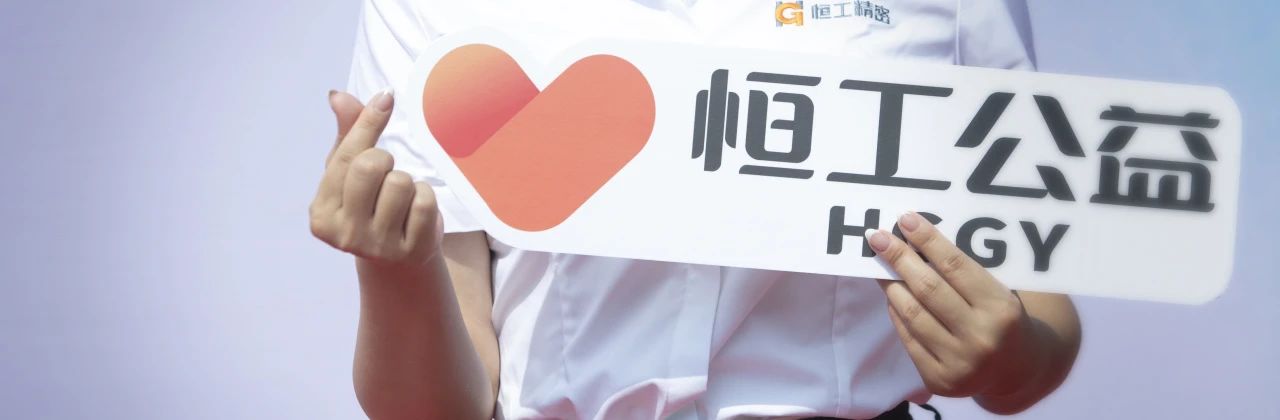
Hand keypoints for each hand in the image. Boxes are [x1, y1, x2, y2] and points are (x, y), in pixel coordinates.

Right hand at [309, 90, 442, 265]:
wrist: (398, 259)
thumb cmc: (370, 206)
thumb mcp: (351, 172)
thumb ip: (347, 134)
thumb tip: (338, 96)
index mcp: (321, 212)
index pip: (347, 156)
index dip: (369, 122)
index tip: (386, 97)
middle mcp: (344, 233)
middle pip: (371, 165)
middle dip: (385, 160)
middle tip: (386, 174)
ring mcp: (377, 246)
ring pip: (401, 183)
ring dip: (407, 183)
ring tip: (400, 200)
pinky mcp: (410, 251)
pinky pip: (425, 203)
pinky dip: (425, 199)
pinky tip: (415, 213)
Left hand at [866, 212, 1047, 398]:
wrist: (1018, 369)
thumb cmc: (1002, 318)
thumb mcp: (997, 292)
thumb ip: (962, 272)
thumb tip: (914, 239)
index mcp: (1001, 309)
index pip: (956, 266)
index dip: (928, 240)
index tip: (905, 219)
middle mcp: (981, 337)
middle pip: (928, 288)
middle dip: (899, 258)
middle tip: (877, 236)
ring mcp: (958, 363)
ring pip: (912, 313)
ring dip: (890, 284)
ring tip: (878, 263)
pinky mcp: (939, 379)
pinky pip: (908, 338)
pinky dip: (896, 312)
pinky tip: (890, 294)